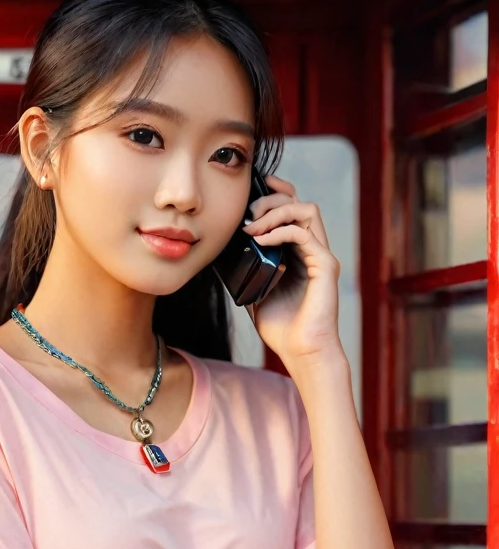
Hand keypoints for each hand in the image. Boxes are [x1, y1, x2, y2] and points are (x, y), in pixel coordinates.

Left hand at [244, 175, 342, 369]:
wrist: (302, 352)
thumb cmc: (283, 328)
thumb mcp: (256, 293)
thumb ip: (248, 272)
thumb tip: (223, 256)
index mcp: (299, 253)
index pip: (292, 210)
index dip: (274, 196)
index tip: (250, 196)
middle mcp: (313, 249)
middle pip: (299, 202)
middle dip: (271, 199)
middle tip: (248, 213)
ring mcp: (321, 256)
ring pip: (306, 210)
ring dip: (276, 211)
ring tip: (253, 227)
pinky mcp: (325, 265)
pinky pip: (304, 234)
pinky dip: (280, 231)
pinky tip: (261, 240)